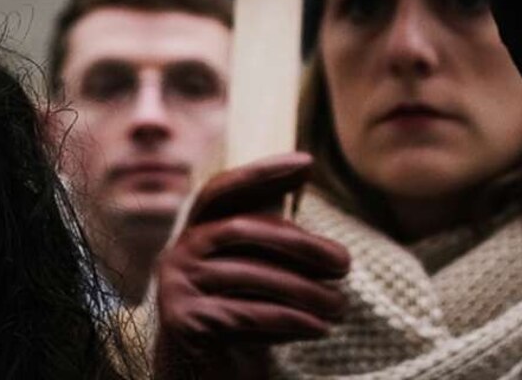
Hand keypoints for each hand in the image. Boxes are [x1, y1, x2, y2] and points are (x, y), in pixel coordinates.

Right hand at [152, 153, 351, 379]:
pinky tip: (319, 328)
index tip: (307, 162)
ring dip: (304, 291)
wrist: (203, 376)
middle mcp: (177, 252)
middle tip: (345, 263)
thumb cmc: (238, 313)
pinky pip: (245, 314)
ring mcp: (176, 286)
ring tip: (340, 305)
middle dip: (301, 243)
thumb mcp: (253, 268)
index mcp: (194, 231)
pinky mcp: (184, 321)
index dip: (260, 171)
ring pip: (250, 275)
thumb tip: (304, 172)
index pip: (222, 189)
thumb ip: (268, 231)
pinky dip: (288, 321)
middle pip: (243, 229)